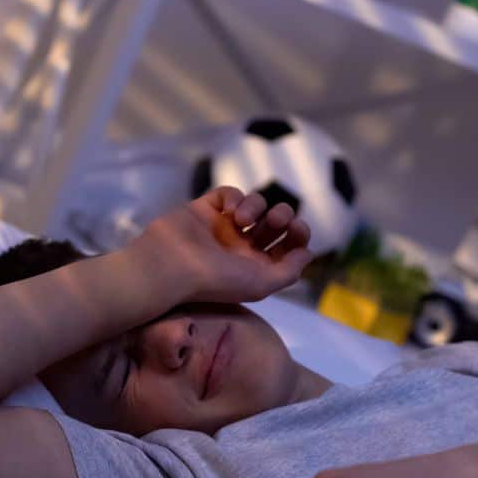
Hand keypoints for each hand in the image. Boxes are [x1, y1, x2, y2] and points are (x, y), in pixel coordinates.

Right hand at [135, 187, 311, 303]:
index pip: (288, 245)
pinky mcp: (205, 209)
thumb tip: (307, 253)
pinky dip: (234, 197)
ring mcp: (223, 227)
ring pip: (254, 204)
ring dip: (256, 206)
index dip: (298, 233)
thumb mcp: (262, 284)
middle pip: (275, 222)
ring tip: (242, 219)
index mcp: (256, 267)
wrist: (171, 267)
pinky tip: (229, 210)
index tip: (296, 228)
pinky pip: (228, 194)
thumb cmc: (216, 280)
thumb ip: (289, 271)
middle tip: (275, 219)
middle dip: (282, 215)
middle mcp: (242, 247)